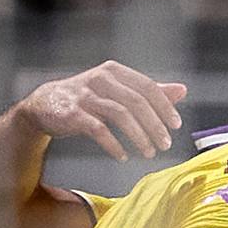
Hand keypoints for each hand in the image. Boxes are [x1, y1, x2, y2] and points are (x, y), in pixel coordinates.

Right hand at [20, 61, 186, 160]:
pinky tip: (124, 156)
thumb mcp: (118, 91)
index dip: (164, 106)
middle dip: (154, 125)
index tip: (176, 126)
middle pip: (136, 102)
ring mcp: (85, 96)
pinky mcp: (73, 114)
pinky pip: (99, 130)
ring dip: (138, 137)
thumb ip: (148, 92)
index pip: (146, 87)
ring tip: (149, 153)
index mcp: (114, 71)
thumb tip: (183, 90)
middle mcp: (100, 79)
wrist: (44, 105)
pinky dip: (114, 145)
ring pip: (119, 115)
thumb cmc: (88, 98)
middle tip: (166, 145)